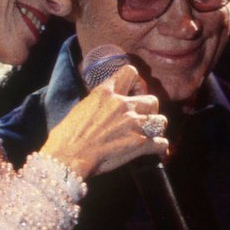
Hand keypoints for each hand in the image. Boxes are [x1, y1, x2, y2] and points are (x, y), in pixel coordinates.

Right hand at [40, 64, 168, 179]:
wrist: (67, 156)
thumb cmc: (67, 136)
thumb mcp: (81, 107)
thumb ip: (98, 102)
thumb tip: (104, 106)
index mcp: (106, 92)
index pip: (131, 72)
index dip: (135, 83)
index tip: (133, 93)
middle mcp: (123, 105)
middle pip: (152, 99)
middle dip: (148, 109)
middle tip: (141, 118)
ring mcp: (133, 124)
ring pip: (161, 120)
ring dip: (155, 128)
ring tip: (149, 134)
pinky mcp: (139, 143)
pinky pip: (162, 143)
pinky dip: (159, 148)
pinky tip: (154, 150)